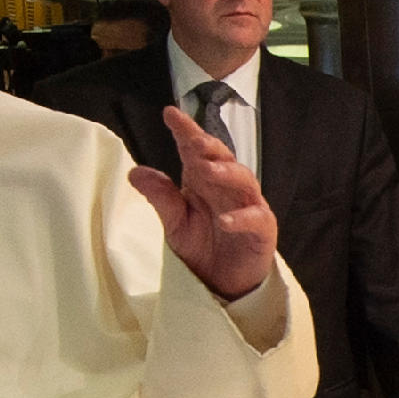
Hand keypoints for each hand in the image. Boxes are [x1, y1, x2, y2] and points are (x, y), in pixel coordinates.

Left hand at [133, 106, 277, 300]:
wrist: (223, 284)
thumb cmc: (202, 247)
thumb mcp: (175, 222)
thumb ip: (160, 197)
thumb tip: (135, 172)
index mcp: (205, 181)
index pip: (195, 151)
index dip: (186, 130)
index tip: (170, 113)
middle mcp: (228, 188)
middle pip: (223, 158)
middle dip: (210, 146)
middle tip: (193, 139)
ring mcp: (248, 206)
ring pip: (244, 180)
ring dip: (226, 173)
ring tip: (208, 171)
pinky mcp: (263, 230)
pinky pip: (256, 218)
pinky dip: (241, 218)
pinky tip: (224, 221)